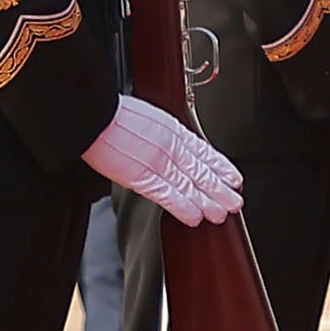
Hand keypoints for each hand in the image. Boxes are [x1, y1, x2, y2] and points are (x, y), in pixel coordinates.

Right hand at [78, 92, 242, 225]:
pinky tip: (195, 217)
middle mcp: (170, 146)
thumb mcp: (148, 116)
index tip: (233, 177)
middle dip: (220, 188)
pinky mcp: (141, 176)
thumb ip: (160, 131)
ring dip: (208, 201)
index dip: (220, 167)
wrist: (94, 114)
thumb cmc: (112, 113)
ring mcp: (158, 162)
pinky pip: (167, 195)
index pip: (203, 151)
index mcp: (172, 129)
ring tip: (222, 213)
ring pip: (190, 185)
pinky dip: (183, 207)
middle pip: (201, 171)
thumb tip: (166, 139)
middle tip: (235, 201)